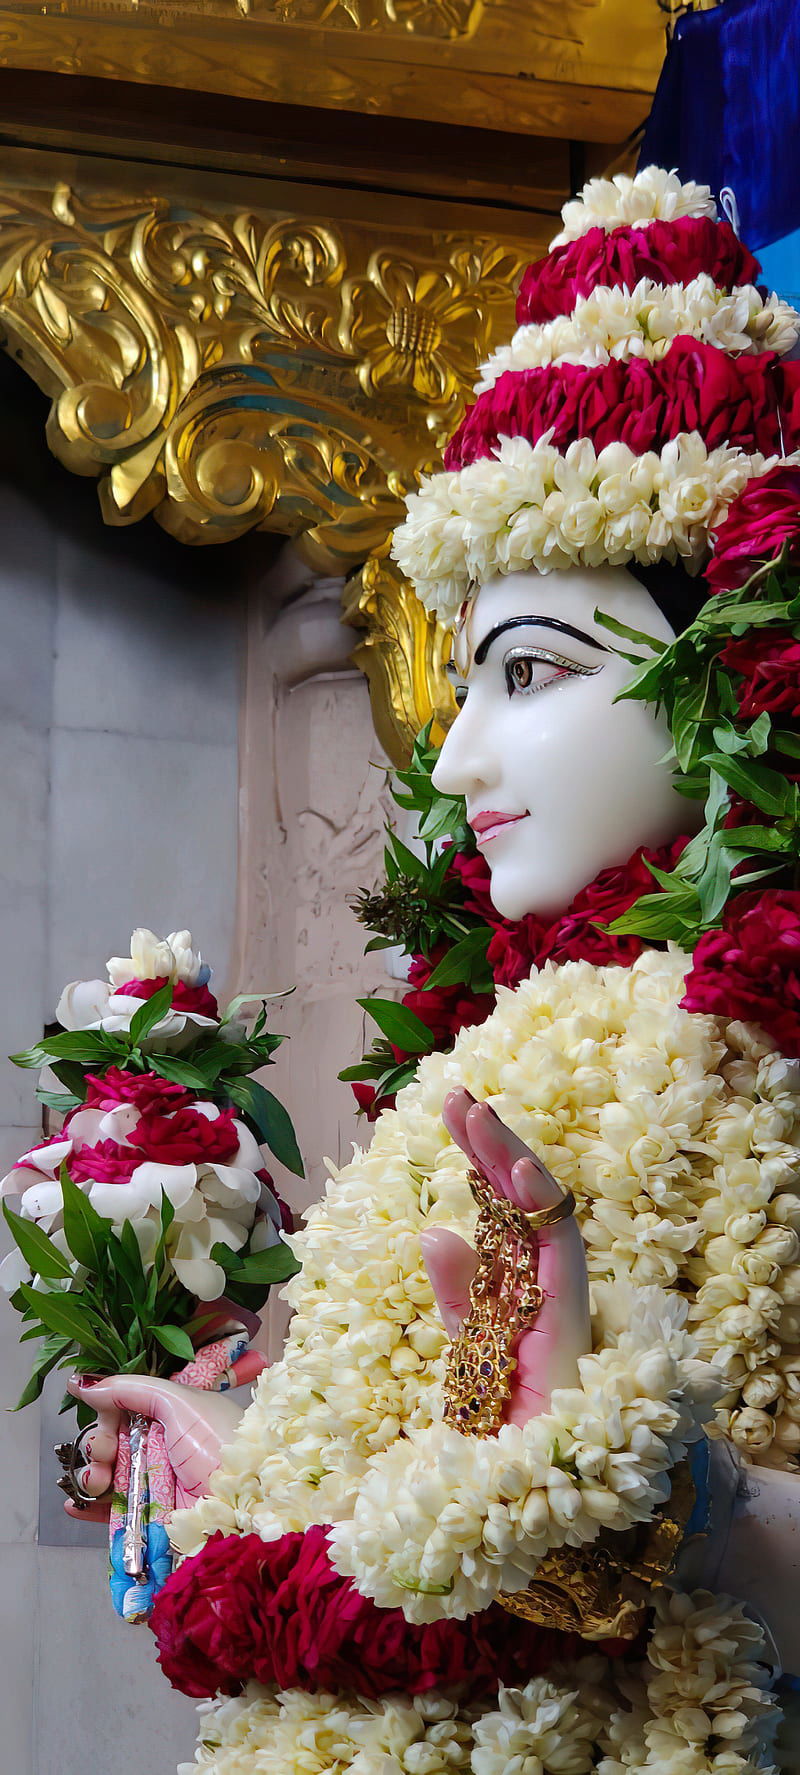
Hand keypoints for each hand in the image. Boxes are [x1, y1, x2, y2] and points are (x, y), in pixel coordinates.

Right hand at [63, 1360, 264, 1520]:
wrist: (245, 1502)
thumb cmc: (219, 1443)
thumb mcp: (180, 1401)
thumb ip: (131, 1389)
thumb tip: (84, 1384)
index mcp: (174, 1414)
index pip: (127, 1409)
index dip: (109, 1414)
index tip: (105, 1420)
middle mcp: (164, 1447)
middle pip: (115, 1443)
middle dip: (99, 1446)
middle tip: (104, 1454)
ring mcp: (158, 1483)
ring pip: (110, 1476)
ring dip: (91, 1477)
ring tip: (94, 1482)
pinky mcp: (153, 1517)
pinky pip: (114, 1512)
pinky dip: (91, 1508)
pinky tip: (77, 1505)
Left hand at [421, 1089, 590, 1426]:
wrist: (524, 1490)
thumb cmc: (503, 1425)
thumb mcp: (468, 1348)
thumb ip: (457, 1292)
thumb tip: (435, 1229)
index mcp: (520, 1283)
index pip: (502, 1205)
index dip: (481, 1157)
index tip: (452, 1111)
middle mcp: (545, 1282)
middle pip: (520, 1198)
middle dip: (492, 1143)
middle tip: (459, 1096)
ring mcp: (560, 1296)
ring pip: (541, 1211)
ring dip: (511, 1159)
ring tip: (480, 1114)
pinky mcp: (569, 1317)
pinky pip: (560, 1251)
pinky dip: (542, 1209)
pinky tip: (517, 1168)